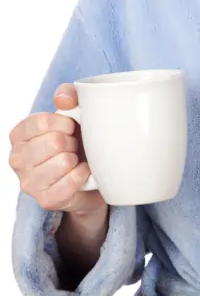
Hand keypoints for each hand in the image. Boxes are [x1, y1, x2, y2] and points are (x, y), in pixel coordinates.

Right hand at [9, 83, 107, 215]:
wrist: (87, 176)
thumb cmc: (76, 139)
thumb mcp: (73, 111)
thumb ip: (68, 95)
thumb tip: (64, 98)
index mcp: (19, 135)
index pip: (42, 121)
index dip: (65, 122)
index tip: (71, 127)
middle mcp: (16, 159)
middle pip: (54, 142)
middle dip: (72, 142)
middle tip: (73, 147)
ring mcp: (29, 182)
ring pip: (63, 161)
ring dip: (77, 159)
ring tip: (75, 161)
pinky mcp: (46, 200)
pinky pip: (71, 181)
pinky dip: (82, 174)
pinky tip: (82, 173)